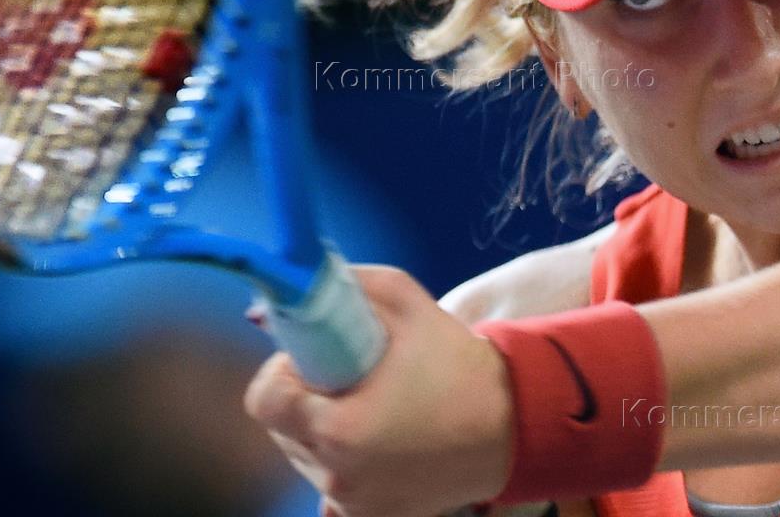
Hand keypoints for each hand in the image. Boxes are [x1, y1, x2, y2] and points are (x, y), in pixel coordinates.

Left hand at [244, 265, 513, 516]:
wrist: (513, 423)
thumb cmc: (457, 361)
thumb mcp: (401, 297)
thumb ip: (337, 286)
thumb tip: (268, 307)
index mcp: (337, 429)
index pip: (265, 399)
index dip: (284, 370)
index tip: (317, 358)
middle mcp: (337, 475)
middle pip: (281, 427)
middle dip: (304, 396)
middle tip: (348, 374)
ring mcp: (353, 502)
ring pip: (303, 455)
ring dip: (321, 427)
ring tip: (371, 404)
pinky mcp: (370, 516)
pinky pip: (333, 483)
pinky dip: (343, 459)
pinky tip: (379, 438)